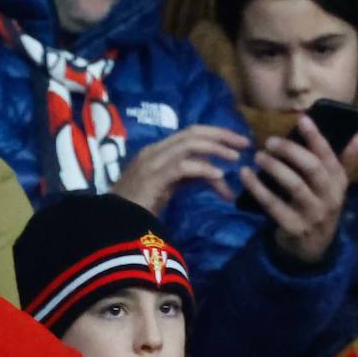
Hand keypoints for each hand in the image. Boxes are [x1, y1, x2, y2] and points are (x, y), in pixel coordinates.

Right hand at [111, 125, 247, 213]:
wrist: (112, 224)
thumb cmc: (137, 209)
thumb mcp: (167, 187)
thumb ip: (187, 176)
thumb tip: (215, 174)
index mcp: (156, 151)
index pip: (189, 134)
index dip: (215, 134)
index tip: (237, 143)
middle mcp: (153, 151)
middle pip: (193, 132)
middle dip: (221, 135)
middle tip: (244, 144)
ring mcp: (152, 162)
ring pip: (189, 144)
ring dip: (216, 148)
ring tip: (235, 158)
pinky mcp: (153, 177)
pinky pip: (184, 166)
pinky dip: (204, 168)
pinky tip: (219, 176)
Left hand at [240, 115, 355, 263]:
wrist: (313, 248)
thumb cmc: (319, 208)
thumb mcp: (333, 188)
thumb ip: (342, 163)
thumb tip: (356, 136)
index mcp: (339, 184)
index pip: (330, 156)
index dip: (316, 137)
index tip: (303, 118)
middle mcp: (330, 198)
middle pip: (312, 168)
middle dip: (291, 151)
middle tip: (270, 141)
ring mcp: (312, 214)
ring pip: (294, 185)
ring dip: (274, 167)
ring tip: (258, 156)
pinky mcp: (293, 227)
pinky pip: (273, 205)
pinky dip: (257, 188)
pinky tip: (245, 175)